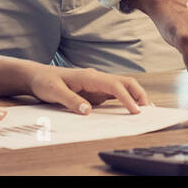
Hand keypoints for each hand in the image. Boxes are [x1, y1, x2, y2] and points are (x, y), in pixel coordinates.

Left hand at [25, 65, 150, 114]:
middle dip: (139, 94)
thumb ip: (71, 101)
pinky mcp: (95, 91)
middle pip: (125, 82)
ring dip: (135, 96)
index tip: (135, 110)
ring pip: (122, 87)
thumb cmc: (45, 82)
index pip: (114, 85)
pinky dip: (125, 101)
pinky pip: (114, 95)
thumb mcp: (54, 92)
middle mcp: (97, 78)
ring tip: (145, 111)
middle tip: (149, 110)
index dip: (127, 97)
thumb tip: (88, 111)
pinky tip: (130, 110)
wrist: (38, 76)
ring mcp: (97, 84)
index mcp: (89, 76)